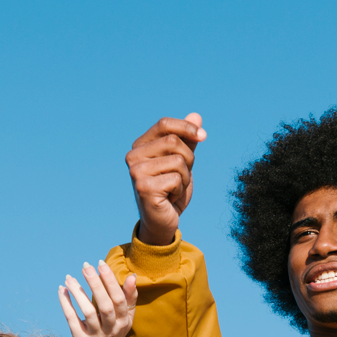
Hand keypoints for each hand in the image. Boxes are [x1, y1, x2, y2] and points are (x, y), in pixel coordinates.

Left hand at [59, 259, 137, 336]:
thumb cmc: (113, 333)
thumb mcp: (125, 318)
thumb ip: (129, 297)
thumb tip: (132, 275)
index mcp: (123, 321)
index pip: (119, 299)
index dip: (110, 281)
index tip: (101, 264)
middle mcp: (111, 329)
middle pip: (104, 305)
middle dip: (95, 284)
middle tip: (85, 266)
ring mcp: (95, 336)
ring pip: (87, 312)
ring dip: (78, 293)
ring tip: (69, 277)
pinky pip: (72, 320)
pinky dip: (66, 304)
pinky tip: (62, 290)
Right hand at [126, 114, 205, 245]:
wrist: (163, 220)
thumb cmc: (171, 190)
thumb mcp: (183, 161)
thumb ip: (187, 140)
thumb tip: (196, 116)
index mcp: (140, 146)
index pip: (164, 124)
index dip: (187, 127)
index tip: (203, 136)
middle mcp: (133, 157)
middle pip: (174, 141)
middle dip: (188, 159)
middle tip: (182, 175)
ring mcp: (136, 172)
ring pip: (178, 161)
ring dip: (185, 177)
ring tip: (174, 188)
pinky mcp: (144, 188)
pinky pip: (176, 179)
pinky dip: (180, 190)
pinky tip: (169, 198)